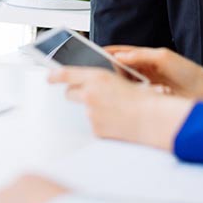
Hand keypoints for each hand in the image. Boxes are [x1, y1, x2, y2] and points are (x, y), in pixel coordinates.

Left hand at [50, 67, 192, 149]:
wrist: (154, 119)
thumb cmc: (143, 98)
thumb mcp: (118, 79)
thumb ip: (99, 80)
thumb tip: (86, 81)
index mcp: (96, 77)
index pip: (65, 73)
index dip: (54, 75)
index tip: (49, 77)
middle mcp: (89, 93)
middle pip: (69, 93)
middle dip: (75, 94)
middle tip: (89, 96)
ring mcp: (91, 113)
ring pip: (83, 110)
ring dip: (93, 109)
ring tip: (113, 110)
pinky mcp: (96, 129)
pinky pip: (93, 125)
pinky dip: (101, 123)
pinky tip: (116, 121)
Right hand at [104, 45, 202, 96]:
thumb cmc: (190, 74)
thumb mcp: (163, 58)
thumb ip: (141, 56)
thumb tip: (120, 56)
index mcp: (145, 56)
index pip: (120, 52)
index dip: (105, 52)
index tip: (93, 54)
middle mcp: (144, 69)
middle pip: (118, 67)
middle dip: (107, 69)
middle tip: (96, 74)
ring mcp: (146, 83)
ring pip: (124, 82)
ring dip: (117, 84)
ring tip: (108, 86)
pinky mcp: (150, 96)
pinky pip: (133, 94)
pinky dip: (128, 95)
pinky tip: (125, 98)